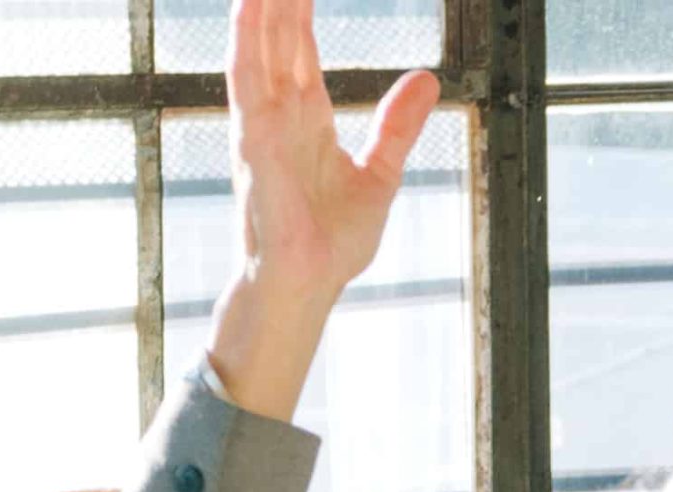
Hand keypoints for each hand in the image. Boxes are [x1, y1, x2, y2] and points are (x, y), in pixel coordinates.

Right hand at [206, 0, 437, 418]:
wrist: (311, 282)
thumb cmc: (335, 241)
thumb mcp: (381, 175)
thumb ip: (397, 126)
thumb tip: (426, 78)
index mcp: (308, 115)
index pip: (302, 44)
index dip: (301, 5)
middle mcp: (281, 109)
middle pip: (279, 32)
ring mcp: (263, 121)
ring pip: (259, 42)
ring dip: (262, 3)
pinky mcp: (253, 139)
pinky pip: (245, 78)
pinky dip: (246, 38)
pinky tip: (250, 3)